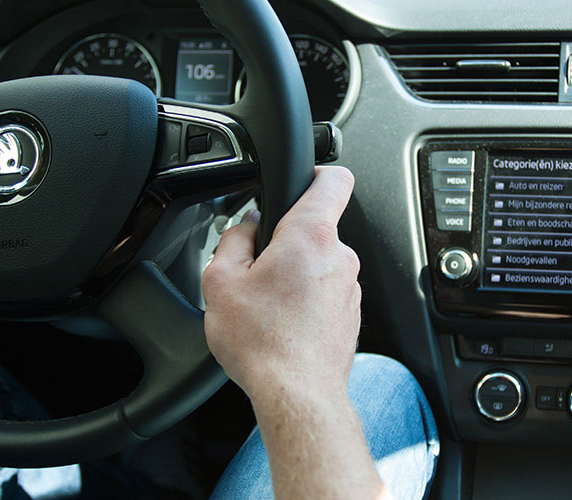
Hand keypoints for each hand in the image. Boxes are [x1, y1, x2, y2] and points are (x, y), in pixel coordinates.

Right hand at [201, 166, 360, 403]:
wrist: (297, 395)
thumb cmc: (264, 344)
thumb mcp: (220, 282)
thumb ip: (233, 240)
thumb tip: (246, 227)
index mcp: (311, 236)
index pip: (333, 179)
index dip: (315, 171)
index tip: (299, 178)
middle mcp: (340, 257)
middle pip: (314, 227)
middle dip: (284, 240)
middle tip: (255, 269)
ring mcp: (350, 288)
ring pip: (318, 263)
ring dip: (294, 274)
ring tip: (266, 304)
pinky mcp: (350, 314)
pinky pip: (325, 292)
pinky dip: (305, 299)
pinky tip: (282, 322)